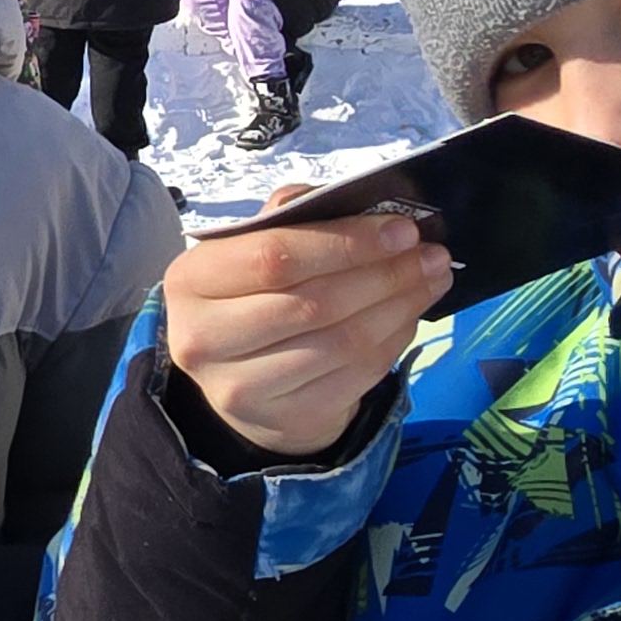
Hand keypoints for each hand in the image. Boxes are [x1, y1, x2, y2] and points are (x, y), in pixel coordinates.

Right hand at [163, 193, 452, 457]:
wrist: (241, 380)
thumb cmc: (252, 296)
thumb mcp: (251, 251)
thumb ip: (291, 220)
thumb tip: (355, 203)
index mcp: (191, 281)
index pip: (274, 257)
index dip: (344, 242)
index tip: (401, 229)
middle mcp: (203, 338)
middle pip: (312, 302)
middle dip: (383, 273)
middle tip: (430, 255)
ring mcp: (240, 387)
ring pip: (341, 341)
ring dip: (398, 306)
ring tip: (430, 280)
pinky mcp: (284, 417)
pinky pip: (355, 374)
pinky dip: (393, 341)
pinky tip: (409, 315)